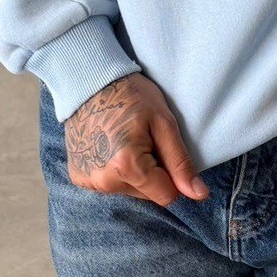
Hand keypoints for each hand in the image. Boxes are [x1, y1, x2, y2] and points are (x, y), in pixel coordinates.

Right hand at [64, 73, 207, 205]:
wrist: (88, 81)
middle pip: (146, 194)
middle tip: (143, 140)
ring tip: (124, 140)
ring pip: (128, 189)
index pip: (166, 195)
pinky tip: (109, 145)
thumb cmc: (130, 96)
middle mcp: (104, 180)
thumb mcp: (164, 123)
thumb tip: (198, 194)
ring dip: (133, 172)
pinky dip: (113, 170)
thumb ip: (180, 163)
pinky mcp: (78, 177)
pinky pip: (108, 183)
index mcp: (127, 167)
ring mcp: (88, 180)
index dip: (171, 175)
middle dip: (152, 173)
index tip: (162, 148)